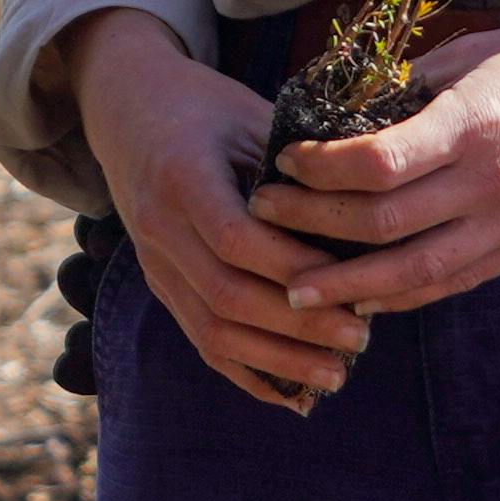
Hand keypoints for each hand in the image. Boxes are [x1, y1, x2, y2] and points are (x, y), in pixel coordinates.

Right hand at [50, 4, 372, 414]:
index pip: (236, 239)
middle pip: (227, 295)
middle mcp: (158, 226)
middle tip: (361, 337)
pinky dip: (248, 373)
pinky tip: (294, 393)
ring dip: (278, 360)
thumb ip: (298, 165)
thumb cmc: (204, 107)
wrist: (127, 109)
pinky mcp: (160, 286)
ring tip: (339, 373)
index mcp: (181, 175)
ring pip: (212, 330)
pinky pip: (200, 342)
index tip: (354, 283)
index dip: (295, 269)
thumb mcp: (249, 115)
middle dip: (299, 324)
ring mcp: (154, 263)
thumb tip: (372, 213)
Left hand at [251, 0, 499, 320]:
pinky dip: (404, 293)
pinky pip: (455, 280)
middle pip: (383, 225)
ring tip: (295, 291)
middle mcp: (493, 183)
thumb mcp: (475, 53)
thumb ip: (411, 93)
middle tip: (263, 220)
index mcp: (474, 123)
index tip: (282, 162)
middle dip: (312, 228)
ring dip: (348, 286)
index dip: (317, 172)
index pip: (375, 165)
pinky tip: (363, 295)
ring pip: (416, 272)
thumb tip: (344, 119)